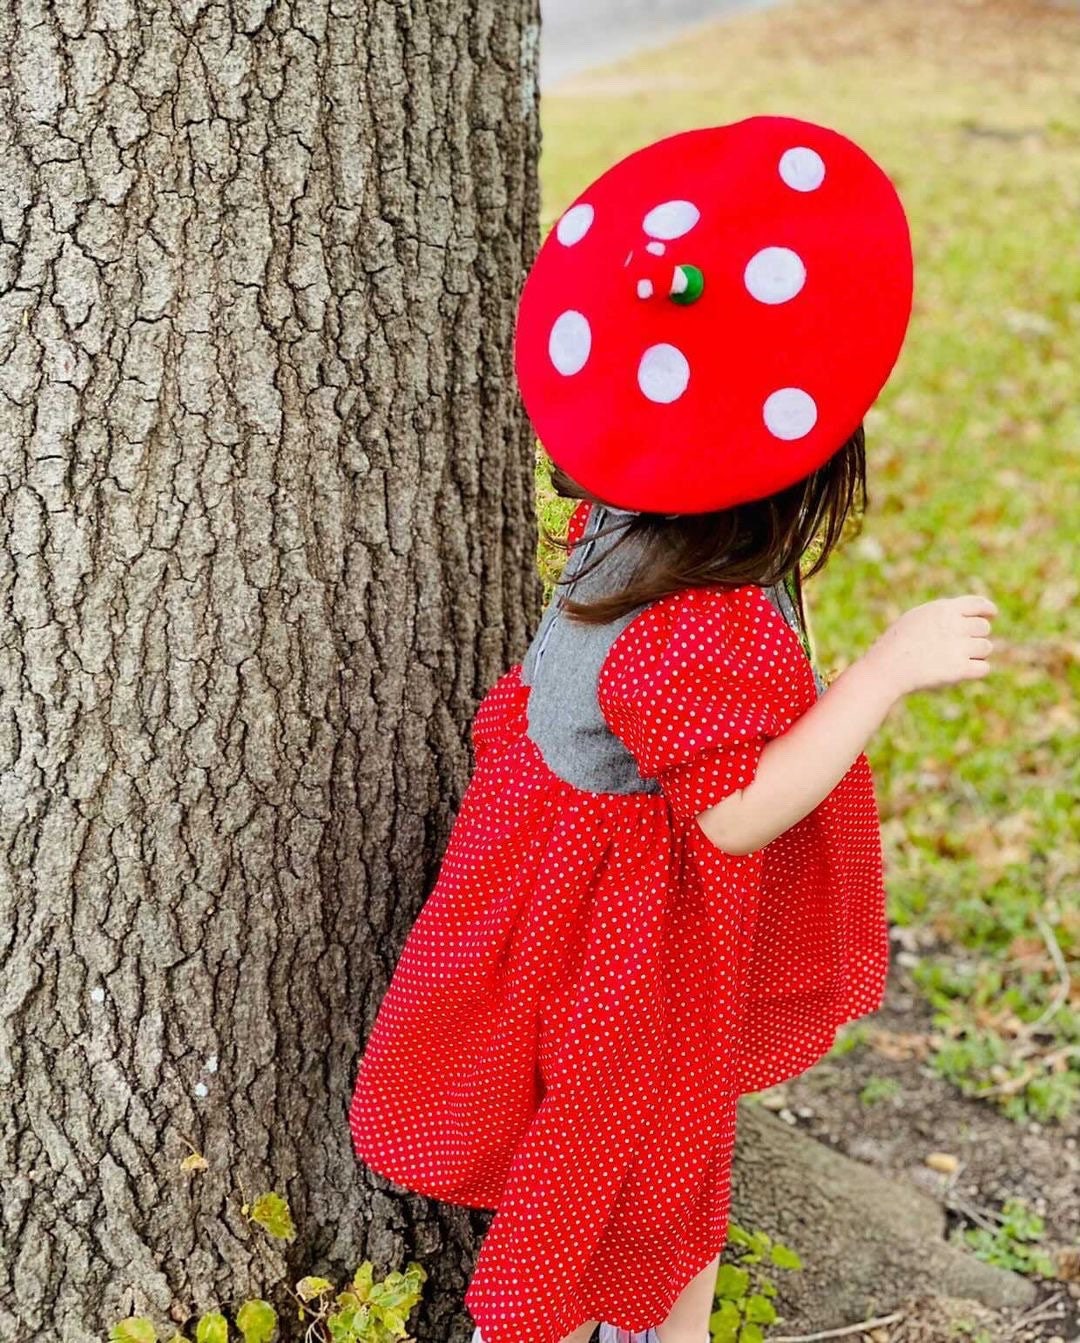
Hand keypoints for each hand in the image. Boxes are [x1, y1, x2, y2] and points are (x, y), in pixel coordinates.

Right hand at [867, 594, 997, 696]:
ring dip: (976, 654)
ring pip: (986, 647)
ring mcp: (958, 647)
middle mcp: (954, 625)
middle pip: (984, 627)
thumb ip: (943, 614)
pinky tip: (961, 672)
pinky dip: (975, 671)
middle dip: (975, 636)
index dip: (987, 609)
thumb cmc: (897, 643)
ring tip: (955, 659)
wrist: (886, 668)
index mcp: (943, 609)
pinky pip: (983, 668)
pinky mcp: (959, 669)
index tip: (992, 614)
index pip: (978, 603)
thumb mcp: (917, 618)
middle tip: (959, 646)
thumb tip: (970, 616)